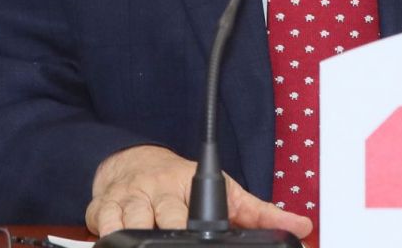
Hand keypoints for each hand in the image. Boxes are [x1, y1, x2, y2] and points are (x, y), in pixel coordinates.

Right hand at [87, 144, 313, 240]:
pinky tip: (113, 241)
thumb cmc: (183, 181)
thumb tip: (301, 225)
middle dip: (161, 232)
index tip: (187, 231)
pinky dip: (105, 237)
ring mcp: (126, 198)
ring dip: (130, 236)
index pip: (188, 210)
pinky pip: (100, 225)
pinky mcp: (102, 207)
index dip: (187, 225)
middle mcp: (154, 189)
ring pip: (124, 224)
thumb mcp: (226, 191)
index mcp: (185, 183)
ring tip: (140, 242)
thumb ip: (260, 212)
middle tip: (171, 239)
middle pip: (154, 218)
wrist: (136, 161)